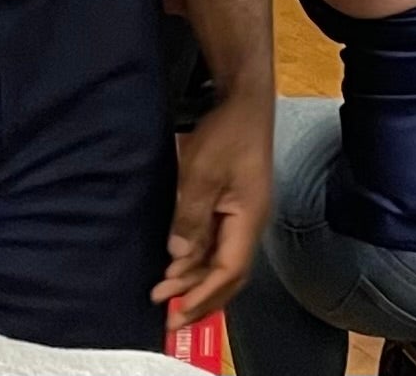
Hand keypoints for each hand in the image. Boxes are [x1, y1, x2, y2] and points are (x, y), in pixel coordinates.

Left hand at [156, 88, 270, 326]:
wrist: (244, 100)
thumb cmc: (227, 133)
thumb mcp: (201, 174)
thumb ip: (190, 218)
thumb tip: (178, 255)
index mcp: (249, 220)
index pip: (229, 271)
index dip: (203, 295)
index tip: (177, 311)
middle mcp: (250, 223)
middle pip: (229, 274)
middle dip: (200, 297)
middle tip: (168, 315)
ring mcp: (243, 215)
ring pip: (221, 260)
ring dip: (195, 278)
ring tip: (165, 291)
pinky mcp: (233, 205)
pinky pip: (217, 242)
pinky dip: (198, 258)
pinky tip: (178, 263)